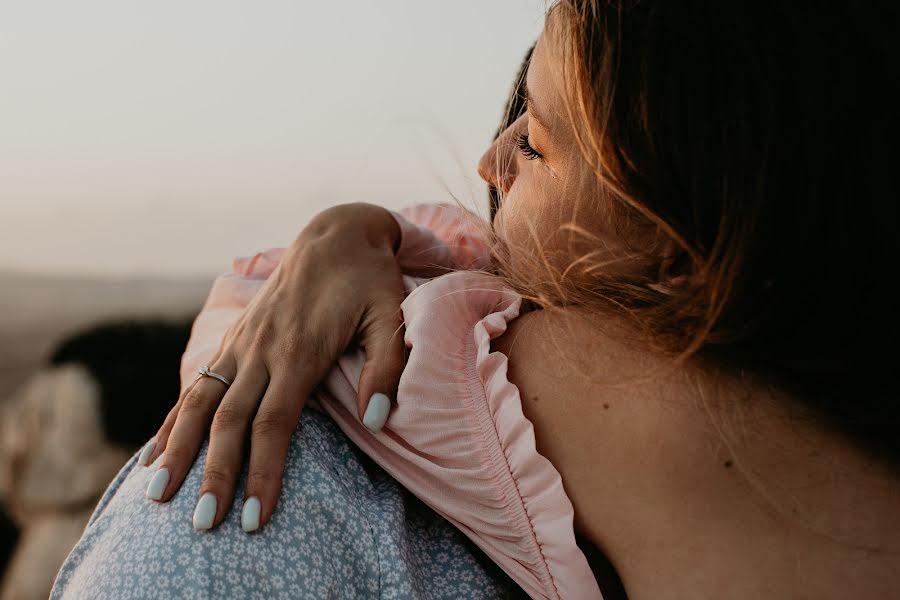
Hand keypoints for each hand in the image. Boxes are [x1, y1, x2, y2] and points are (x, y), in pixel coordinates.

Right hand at [139, 202, 407, 531]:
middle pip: (230, 421)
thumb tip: (377, 419)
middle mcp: (261, 350)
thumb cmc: (369, 280)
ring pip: (201, 402)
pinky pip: (197, 382)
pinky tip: (157, 448)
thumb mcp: (391, 315)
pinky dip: (175, 417)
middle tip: (204, 523)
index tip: (256, 515)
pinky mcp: (234, 339)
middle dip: (215, 474)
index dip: (263, 470)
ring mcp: (241, 343)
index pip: (275, 422)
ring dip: (179, 449)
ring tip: (156, 494)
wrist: (334, 234)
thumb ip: (386, 366)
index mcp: (300, 350)